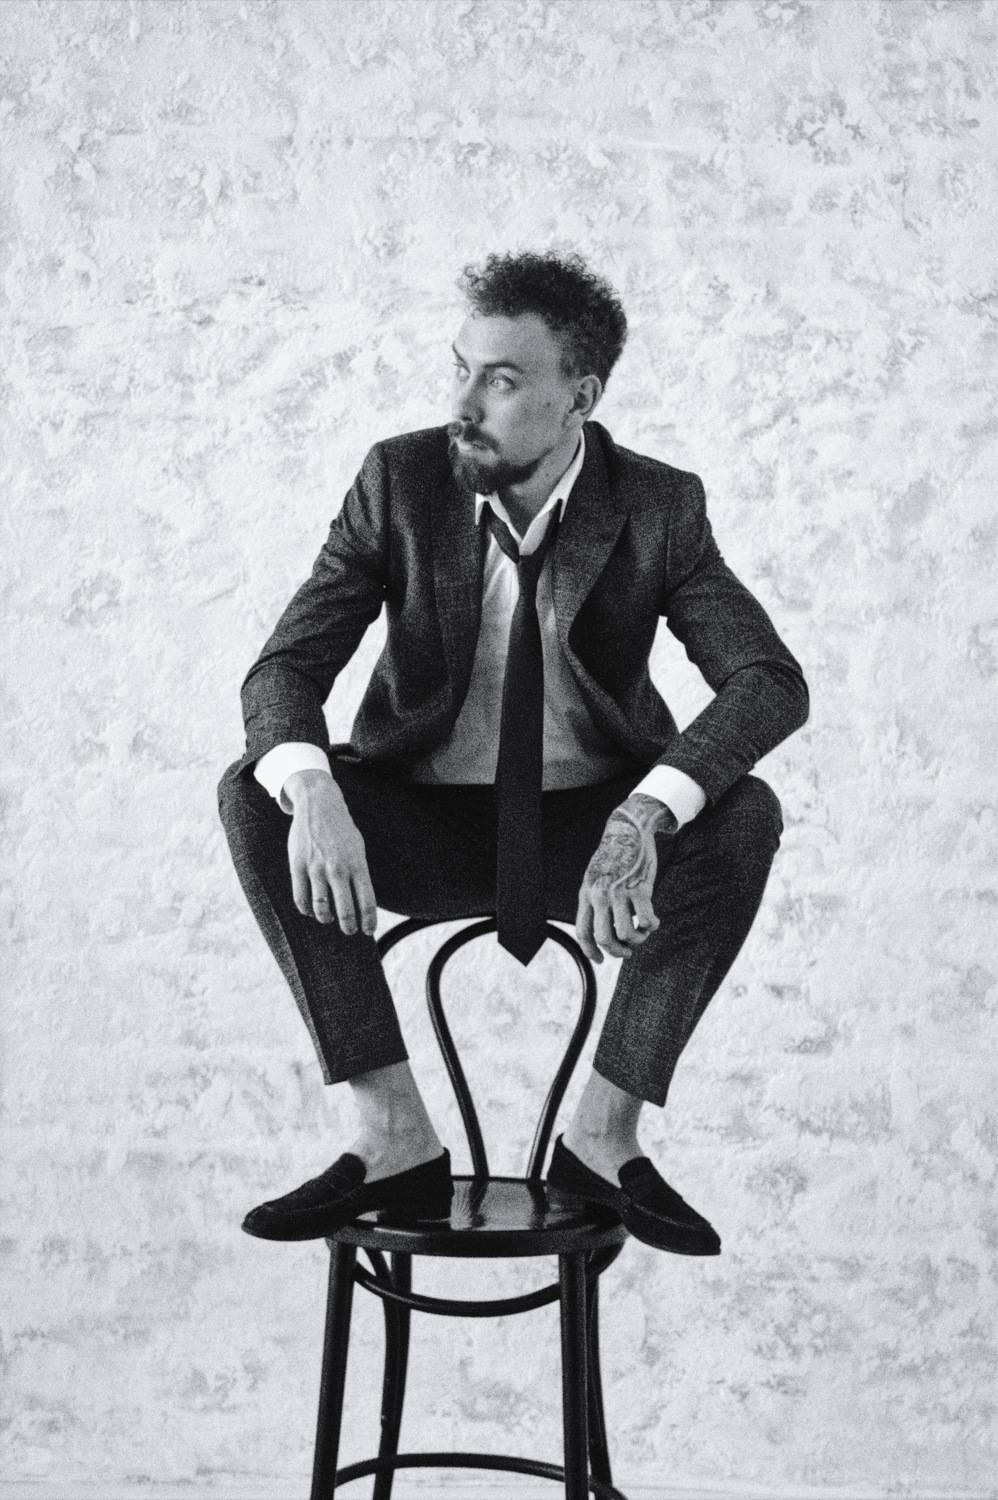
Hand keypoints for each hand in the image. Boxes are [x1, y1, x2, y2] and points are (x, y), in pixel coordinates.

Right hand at [285, 770, 376, 935]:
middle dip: (348, 926)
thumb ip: (360, 874)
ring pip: (320, 907)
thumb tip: (362, 903)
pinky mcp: (297, 865)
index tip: (368, 931)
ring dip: (326, 918)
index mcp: (357, 864)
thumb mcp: (358, 849)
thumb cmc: (342, 831)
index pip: (367, 901)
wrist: (319, 805)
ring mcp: (316, 867)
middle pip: (345, 909)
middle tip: (350, 931)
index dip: (368, 921)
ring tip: (328, 919)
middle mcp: (338, 868)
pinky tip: (311, 910)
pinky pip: (300, 898)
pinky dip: (306, 910)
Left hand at [575, 793, 676, 963]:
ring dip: (638, 939)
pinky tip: (655, 922)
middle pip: (604, 938)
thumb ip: (595, 901)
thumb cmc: (614, 857)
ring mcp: (620, 892)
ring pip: (627, 933)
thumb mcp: (595, 878)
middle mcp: (600, 895)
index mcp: (586, 894)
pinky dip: (652, 926)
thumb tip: (605, 931)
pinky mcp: (640, 888)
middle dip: (617, 951)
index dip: (591, 951)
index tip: (601, 960)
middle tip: (627, 952)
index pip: (583, 932)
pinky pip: (647, 920)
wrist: (628, 830)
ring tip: (643, 932)